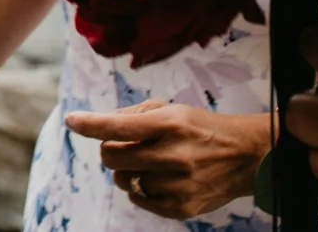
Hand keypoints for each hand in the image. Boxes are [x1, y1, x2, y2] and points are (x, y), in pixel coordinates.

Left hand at [63, 99, 268, 219]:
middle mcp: (175, 155)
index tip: (72, 120)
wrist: (245, 157)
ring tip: (148, 163)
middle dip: (110, 151)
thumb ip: (133, 116)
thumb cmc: (199, 129)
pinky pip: (139, 200)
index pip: (119, 126)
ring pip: (123, 181)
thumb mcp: (171, 110)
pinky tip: (158, 179)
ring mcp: (180, 184)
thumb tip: (97, 125)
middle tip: (123, 147)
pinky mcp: (183, 207)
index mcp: (170, 124)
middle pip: (112, 158)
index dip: (90, 124)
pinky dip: (139, 190)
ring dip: (126, 172)